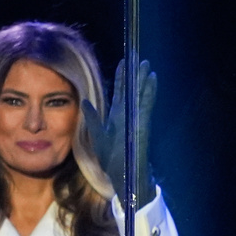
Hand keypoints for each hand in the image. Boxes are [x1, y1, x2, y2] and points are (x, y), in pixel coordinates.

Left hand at [82, 59, 157, 203]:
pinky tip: (152, 79)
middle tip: (139, 57)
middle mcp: (128, 116)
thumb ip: (92, 118)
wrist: (124, 178)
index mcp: (117, 117)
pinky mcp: (142, 125)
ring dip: (144, 79)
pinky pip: (146, 105)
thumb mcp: (97, 137)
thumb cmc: (112, 161)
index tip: (124, 62)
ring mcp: (137, 120)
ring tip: (146, 64)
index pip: (120, 93)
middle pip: (132, 90)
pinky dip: (149, 92)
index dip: (122, 78)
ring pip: (140, 95)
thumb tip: (84, 101)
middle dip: (135, 74)